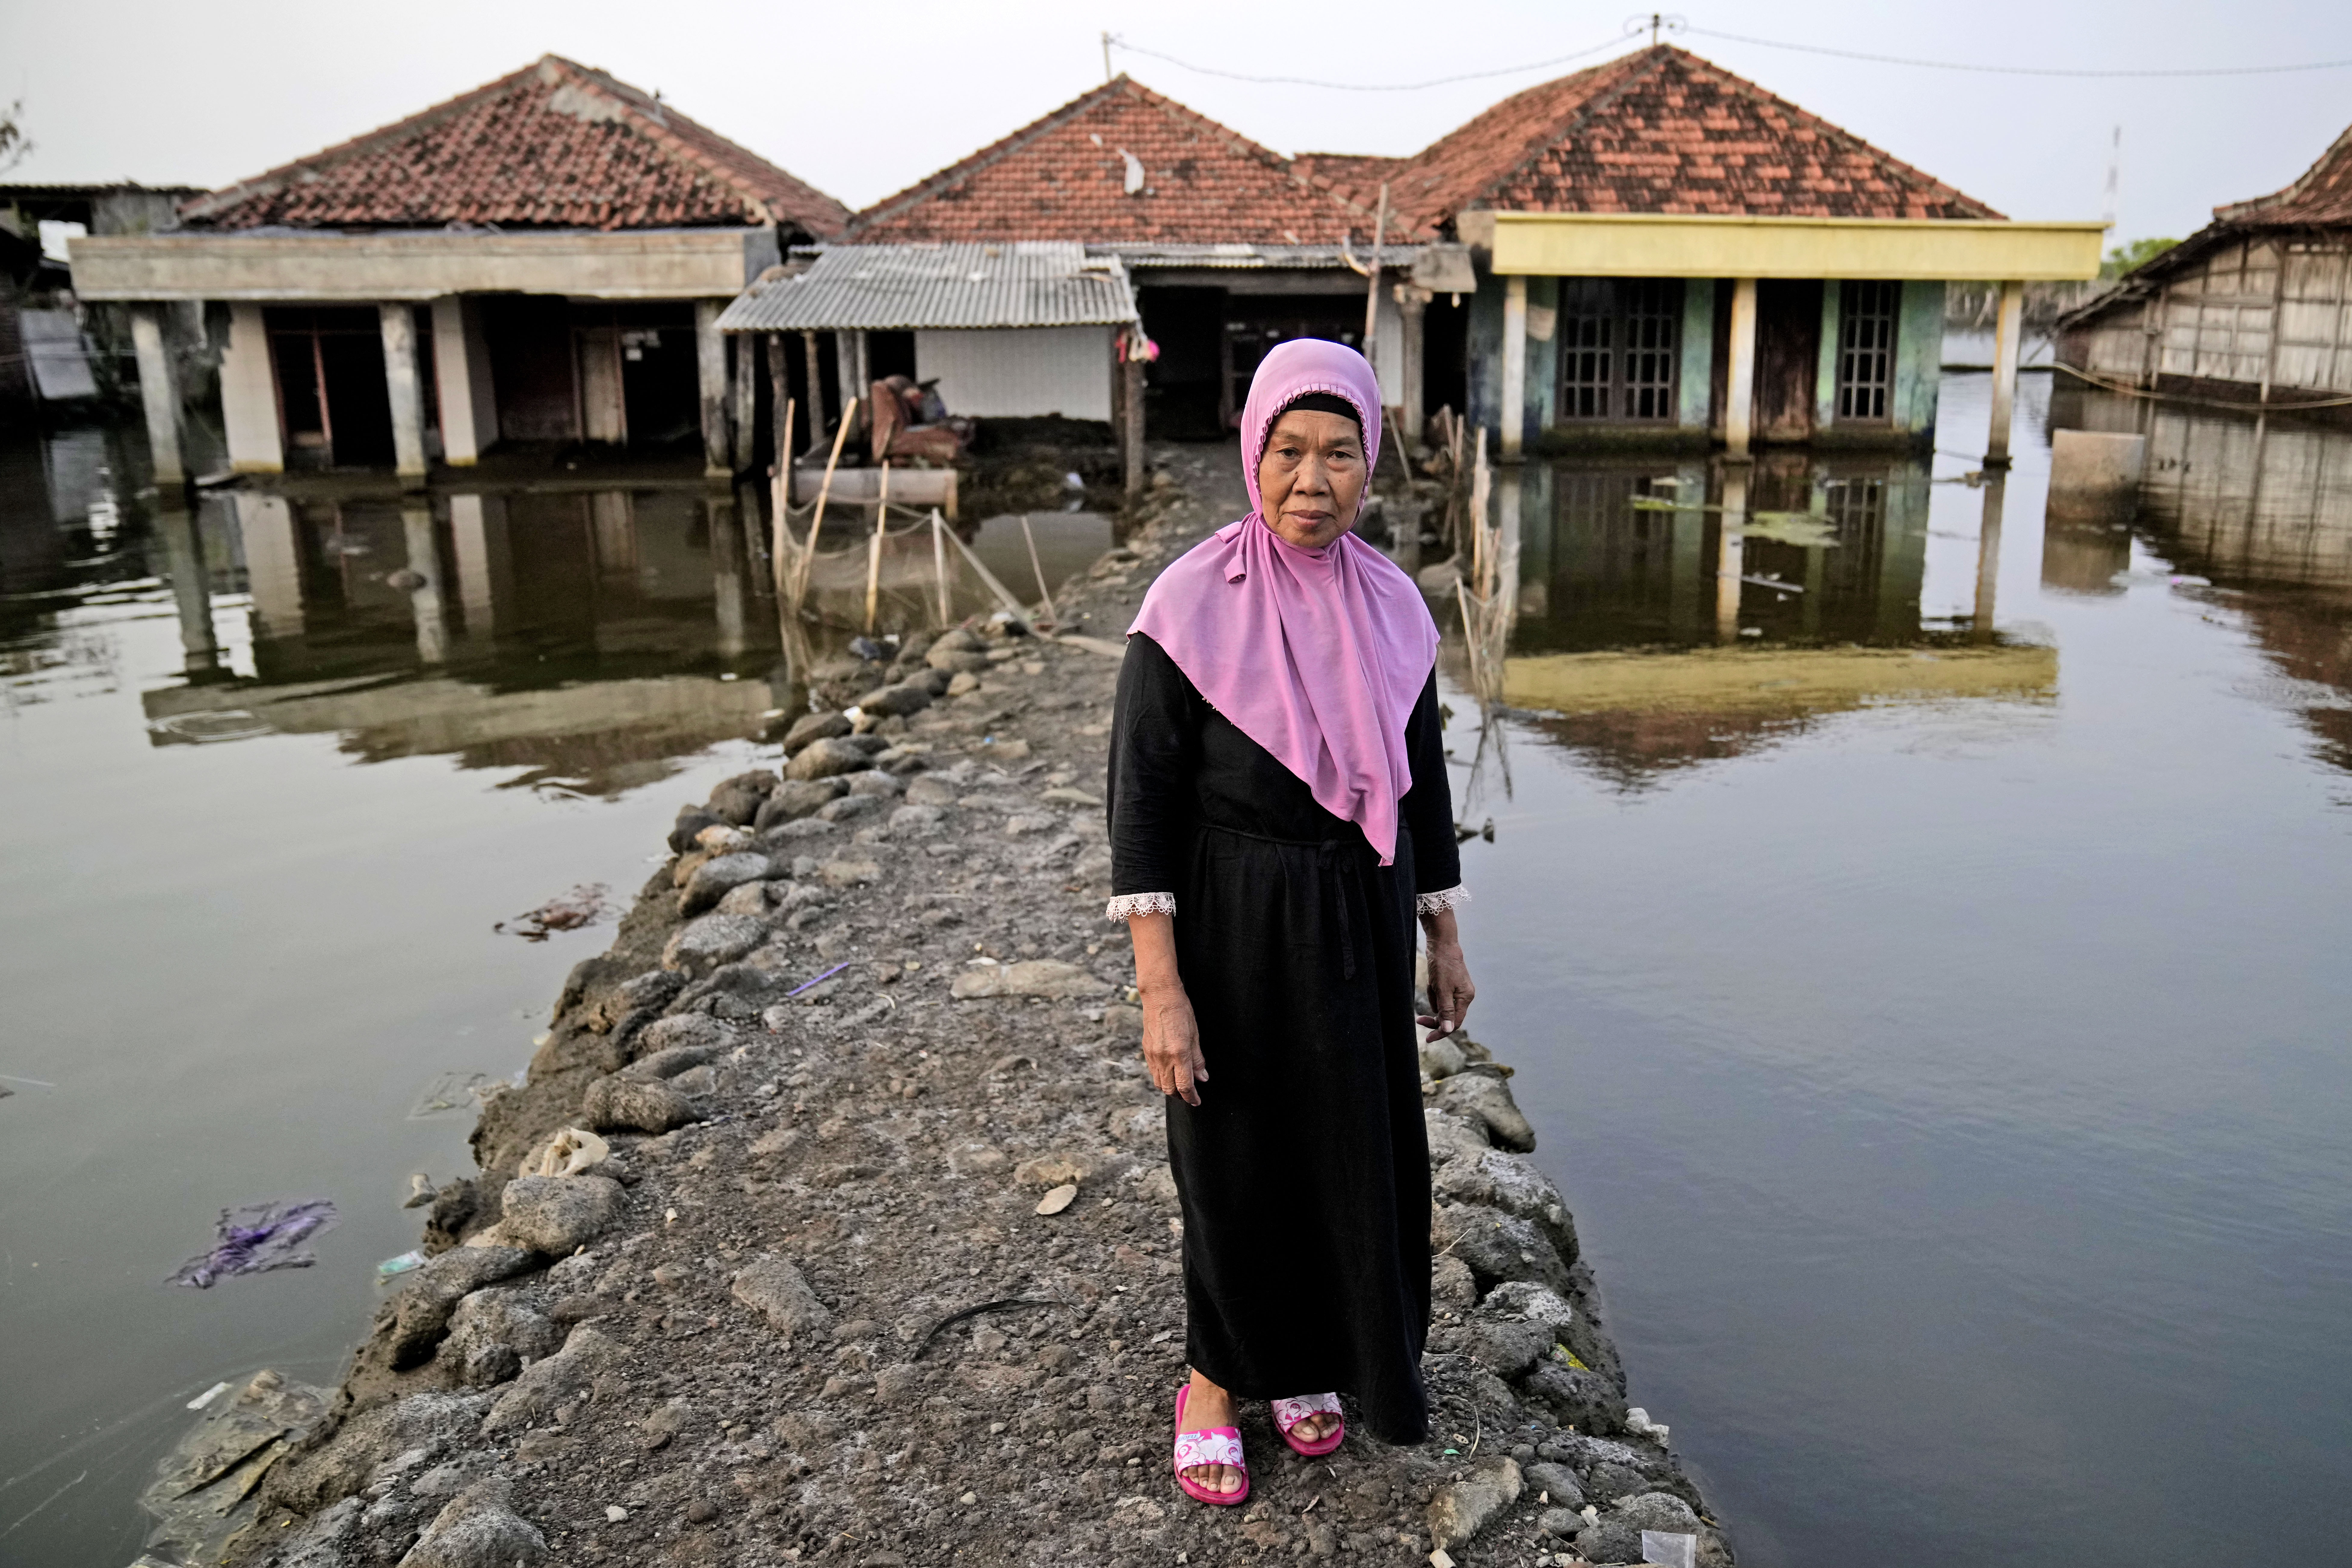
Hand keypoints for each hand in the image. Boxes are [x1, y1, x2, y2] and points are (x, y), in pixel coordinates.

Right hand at [1142, 983, 1208, 1105]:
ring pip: (1159, 1083)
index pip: (1184, 1085)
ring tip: (1179, 1086)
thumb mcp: (1195, 1034)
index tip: (1197, 1101)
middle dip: (1180, 1096)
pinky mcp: (1146, 1050)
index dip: (1191, 1097)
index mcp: (1179, 1054)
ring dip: (1170, 1089)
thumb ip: (1198, 1059)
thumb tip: (1202, 1077)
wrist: (1160, 996)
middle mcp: (1163, 1058)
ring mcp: (1152, 1055)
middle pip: (1170, 1088)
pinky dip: (1161, 1078)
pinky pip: (1153, 1072)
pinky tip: (1169, 1073)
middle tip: (1189, 1095)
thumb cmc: (1181, 1011)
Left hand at [1418, 910, 1475, 1037]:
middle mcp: (1464, 996)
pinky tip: (1432, 982)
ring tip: (1431, 985)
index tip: (1428, 1039)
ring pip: (1442, 1006)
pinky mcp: (1451, 985)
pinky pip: (1440, 996)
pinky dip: (1433, 993)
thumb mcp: (1442, 989)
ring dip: (1433, 1000)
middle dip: (1435, 1018)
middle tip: (1419, 1020)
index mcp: (1465, 998)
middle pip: (1449, 1017)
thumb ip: (1445, 1010)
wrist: (1441, 944)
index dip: (1441, 1032)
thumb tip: (1448, 1030)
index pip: (1454, 1023)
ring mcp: (1458, 991)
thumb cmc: (1443, 965)